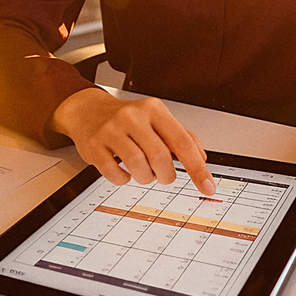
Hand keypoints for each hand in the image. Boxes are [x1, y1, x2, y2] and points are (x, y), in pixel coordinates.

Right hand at [51, 89, 214, 194]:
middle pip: (161, 157)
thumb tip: (202, 158)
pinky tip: (124, 172)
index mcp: (154, 109)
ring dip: (145, 178)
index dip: (198, 168)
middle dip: (166, 175)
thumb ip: (182, 136)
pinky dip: (124, 180)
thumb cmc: (127, 118)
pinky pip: (115, 174)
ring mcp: (111, 130)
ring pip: (138, 167)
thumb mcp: (157, 118)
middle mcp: (133, 117)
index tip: (207, 186)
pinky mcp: (94, 146)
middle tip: (164, 176)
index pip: (183, 142)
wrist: (88, 110)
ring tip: (143, 172)